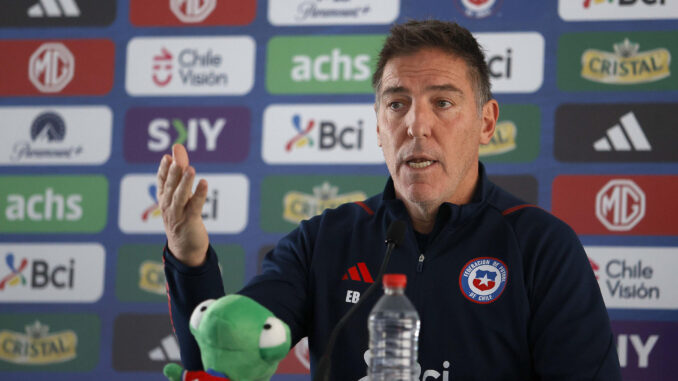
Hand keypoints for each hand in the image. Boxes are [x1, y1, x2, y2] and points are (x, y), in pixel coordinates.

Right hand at [157, 144, 208, 266]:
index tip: (167, 157)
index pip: (162, 182)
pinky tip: (204, 183)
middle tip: (175, 159)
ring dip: (185, 182)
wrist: (185, 248)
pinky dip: (199, 194)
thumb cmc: (182, 218)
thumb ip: (180, 174)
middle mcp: (168, 206)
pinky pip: (195, 206)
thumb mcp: (180, 196)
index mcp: (164, 199)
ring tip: (190, 169)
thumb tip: (178, 151)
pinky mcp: (190, 221)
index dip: (164, 169)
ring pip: (180, 196)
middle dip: (173, 172)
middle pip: (170, 186)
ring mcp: (178, 214)